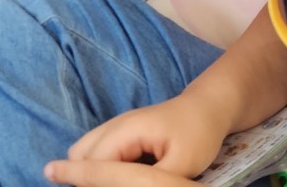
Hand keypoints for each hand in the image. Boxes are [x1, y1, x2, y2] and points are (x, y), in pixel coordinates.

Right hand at [49, 96, 228, 183]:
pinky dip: (98, 165)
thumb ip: (151, 182)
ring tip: (105, 183)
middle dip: (84, 176)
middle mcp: (112, 127)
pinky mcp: (120, 134)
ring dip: (90, 170)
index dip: (90, 182)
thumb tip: (129, 186)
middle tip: (105, 185)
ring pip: (83, 152)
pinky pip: (95, 151)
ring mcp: (114, 128)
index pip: (93, 163)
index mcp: (124, 132)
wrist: (206, 108)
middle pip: (79, 156)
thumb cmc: (197, 133)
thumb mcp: (181, 164)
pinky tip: (115, 178)